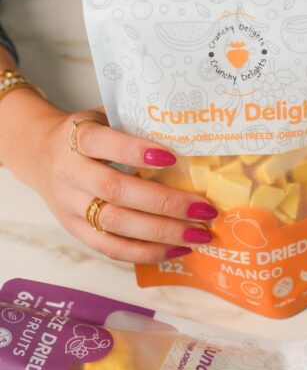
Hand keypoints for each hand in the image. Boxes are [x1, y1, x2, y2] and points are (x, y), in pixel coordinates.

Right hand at [0, 90, 216, 262]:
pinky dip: (146, 252)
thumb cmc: (88, 133)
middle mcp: (70, 172)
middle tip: (204, 209)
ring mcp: (70, 205)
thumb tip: (193, 137)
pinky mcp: (75, 230)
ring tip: (199, 234)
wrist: (40, 154)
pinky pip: (110, 248)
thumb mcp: (105, 116)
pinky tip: (177, 249)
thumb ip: (136, 124)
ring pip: (115, 224)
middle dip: (164, 202)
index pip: (102, 143)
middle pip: (115, 191)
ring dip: (162, 232)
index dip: (133, 152)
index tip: (171, 158)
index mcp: (76, 137)